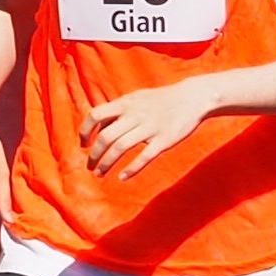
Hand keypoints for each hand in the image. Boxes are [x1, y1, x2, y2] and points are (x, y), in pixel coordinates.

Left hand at [78, 77, 214, 178]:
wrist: (192, 97)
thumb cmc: (161, 100)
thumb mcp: (136, 98)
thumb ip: (117, 110)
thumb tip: (97, 125)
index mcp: (125, 104)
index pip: (95, 115)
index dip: (84, 132)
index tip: (83, 145)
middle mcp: (135, 115)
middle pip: (105, 136)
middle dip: (94, 155)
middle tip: (90, 166)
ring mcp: (150, 127)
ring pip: (121, 147)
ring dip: (106, 163)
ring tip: (100, 174)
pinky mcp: (164, 140)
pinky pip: (145, 156)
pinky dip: (132, 169)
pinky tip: (122, 177)